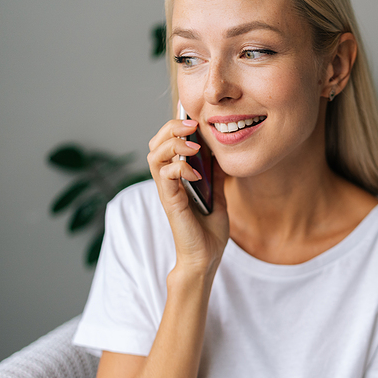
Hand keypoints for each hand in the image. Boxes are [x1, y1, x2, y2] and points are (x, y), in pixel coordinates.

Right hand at [147, 119, 228, 274]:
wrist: (206, 257)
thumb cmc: (208, 231)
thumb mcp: (218, 196)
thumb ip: (216, 176)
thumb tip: (222, 155)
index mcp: (177, 177)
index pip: (168, 143)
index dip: (177, 127)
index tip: (197, 120)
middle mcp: (168, 182)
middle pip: (156, 143)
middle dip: (171, 128)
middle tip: (193, 125)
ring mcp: (167, 191)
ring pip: (154, 156)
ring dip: (173, 144)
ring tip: (194, 145)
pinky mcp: (170, 202)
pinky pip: (165, 177)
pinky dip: (180, 168)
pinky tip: (197, 173)